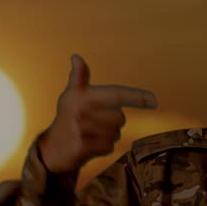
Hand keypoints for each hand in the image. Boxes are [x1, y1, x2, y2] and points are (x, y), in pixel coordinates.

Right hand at [39, 54, 158, 173]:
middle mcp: (82, 111)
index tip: (154, 100)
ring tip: (90, 134)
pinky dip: (103, 147)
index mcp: (83, 96)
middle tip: (95, 122)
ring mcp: (83, 130)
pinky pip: (110, 146)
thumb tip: (76, 57)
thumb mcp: (71, 95)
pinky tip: (89, 145)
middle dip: (113, 121)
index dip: (136, 96)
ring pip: (116, 133)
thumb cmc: (67, 118)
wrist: (52, 148)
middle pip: (120, 118)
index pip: (116, 94)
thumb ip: (79, 77)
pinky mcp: (84, 147)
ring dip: (108, 135)